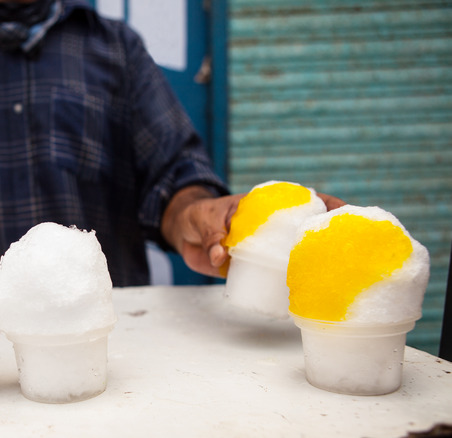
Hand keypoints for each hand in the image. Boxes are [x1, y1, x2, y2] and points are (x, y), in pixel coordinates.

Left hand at [161, 186, 346, 277]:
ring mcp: (265, 248)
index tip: (349, 213)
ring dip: (314, 266)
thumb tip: (219, 256)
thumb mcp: (204, 220)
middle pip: (309, 231)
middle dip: (332, 240)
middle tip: (352, 252)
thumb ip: (211, 236)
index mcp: (266, 207)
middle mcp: (272, 227)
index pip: (306, 201)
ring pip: (296, 256)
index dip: (331, 206)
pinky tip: (304, 297)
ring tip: (337, 279)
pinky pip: (275, 276)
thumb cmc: (198, 216)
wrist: (182, 231)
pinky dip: (290, 286)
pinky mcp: (253, 268)